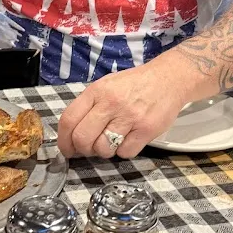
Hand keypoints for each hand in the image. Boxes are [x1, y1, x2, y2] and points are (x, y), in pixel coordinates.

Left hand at [57, 56, 188, 158]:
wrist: (168, 79)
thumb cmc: (134, 85)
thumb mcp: (106, 86)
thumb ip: (89, 107)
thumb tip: (72, 135)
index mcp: (96, 91)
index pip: (69, 119)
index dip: (64, 140)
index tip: (67, 149)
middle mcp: (111, 103)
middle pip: (83, 138)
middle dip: (83, 150)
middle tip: (90, 149)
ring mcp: (129, 117)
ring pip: (103, 149)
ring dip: (105, 151)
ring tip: (113, 140)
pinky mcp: (146, 129)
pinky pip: (125, 153)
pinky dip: (124, 151)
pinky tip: (129, 139)